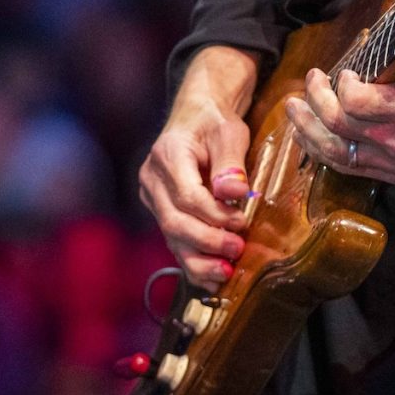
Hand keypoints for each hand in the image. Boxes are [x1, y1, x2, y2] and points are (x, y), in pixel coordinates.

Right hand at [139, 54, 256, 286]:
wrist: (197, 115)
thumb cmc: (214, 122)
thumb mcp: (229, 132)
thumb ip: (231, 162)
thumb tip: (234, 193)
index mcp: (168, 156)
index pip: (187, 196)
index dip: (215, 215)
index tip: (242, 222)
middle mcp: (152, 179)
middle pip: (174, 221)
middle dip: (207, 241)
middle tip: (237, 250)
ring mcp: (153, 197)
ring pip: (170, 237)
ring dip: (198, 260)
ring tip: (225, 274)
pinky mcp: (160, 211)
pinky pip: (173, 241)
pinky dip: (192, 262)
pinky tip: (211, 279)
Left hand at [284, 15, 394, 185]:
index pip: (358, 104)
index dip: (343, 86)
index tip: (346, 71)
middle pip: (338, 126)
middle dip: (316, 100)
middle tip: (312, 78)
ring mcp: (390, 162)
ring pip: (334, 152)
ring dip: (307, 130)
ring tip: (291, 108)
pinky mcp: (389, 174)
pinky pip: (346, 167)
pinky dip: (321, 152)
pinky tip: (307, 136)